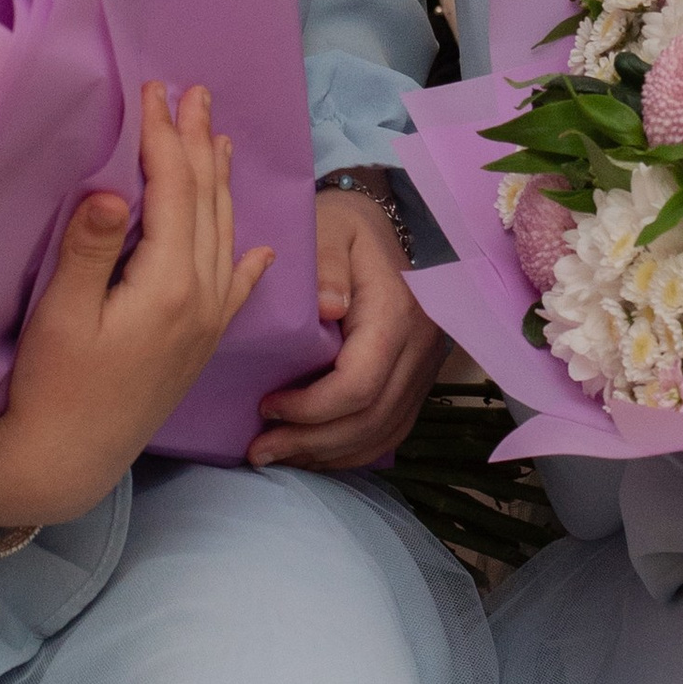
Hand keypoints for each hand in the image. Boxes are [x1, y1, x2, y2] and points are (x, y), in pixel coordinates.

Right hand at [0, 83, 271, 527]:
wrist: (67, 460)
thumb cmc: (52, 386)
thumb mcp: (60, 316)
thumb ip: (89, 250)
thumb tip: (111, 190)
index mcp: (168, 284)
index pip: (174, 191)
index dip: (164, 137)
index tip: (154, 91)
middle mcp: (201, 298)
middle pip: (207, 203)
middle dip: (200, 144)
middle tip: (196, 93)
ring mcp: (207, 322)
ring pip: (224, 234)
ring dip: (221, 183)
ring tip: (220, 138)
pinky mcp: (201, 344)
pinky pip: (235, 289)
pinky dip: (247, 259)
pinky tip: (260, 247)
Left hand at [249, 186, 442, 470]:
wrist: (383, 227)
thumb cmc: (344, 227)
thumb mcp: (328, 229)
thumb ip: (325, 263)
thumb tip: (328, 306)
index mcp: (396, 313)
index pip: (359, 384)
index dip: (311, 408)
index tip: (266, 406)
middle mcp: (420, 346)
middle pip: (370, 419)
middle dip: (311, 442)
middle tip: (258, 450)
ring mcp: (424, 367)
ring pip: (382, 432)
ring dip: (328, 454)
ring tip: (277, 456)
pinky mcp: (417, 379)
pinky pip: (390, 430)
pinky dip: (350, 450)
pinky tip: (312, 452)